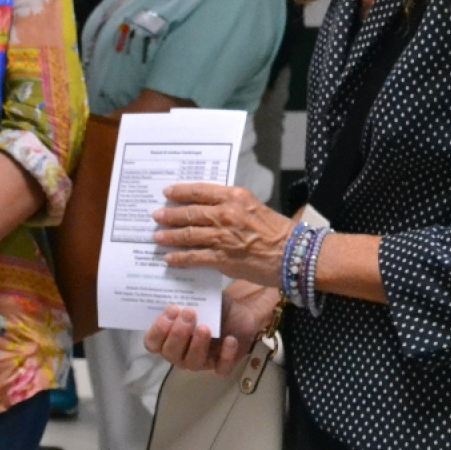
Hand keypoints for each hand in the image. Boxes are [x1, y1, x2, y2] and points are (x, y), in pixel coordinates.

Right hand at [144, 281, 280, 376]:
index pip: (152, 342)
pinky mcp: (221, 366)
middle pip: (170, 353)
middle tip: (189, 313)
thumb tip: (172, 268)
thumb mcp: (197, 295)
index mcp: (168, 337)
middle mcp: (180, 353)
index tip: (172, 309)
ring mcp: (201, 361)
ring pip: (192, 363)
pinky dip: (225, 356)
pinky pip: (220, 369)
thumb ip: (183, 292)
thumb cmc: (211, 305)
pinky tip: (229, 339)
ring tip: (205, 327)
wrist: (240, 312)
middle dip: (178, 334)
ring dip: (197, 345)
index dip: (159, 329)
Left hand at [149, 183, 293, 287]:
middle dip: (170, 214)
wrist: (294, 255)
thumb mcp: (253, 207)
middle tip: (156, 215)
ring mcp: (223, 236)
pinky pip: (194, 257)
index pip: (200, 191)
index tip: (167, 193)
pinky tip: (169, 258)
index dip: (181, 192)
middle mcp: (226, 213)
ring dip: (170, 236)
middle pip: (190, 212)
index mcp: (235, 196)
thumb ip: (231, 206)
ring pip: (189, 234)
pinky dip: (180, 258)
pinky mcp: (223, 258)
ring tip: (157, 237)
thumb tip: (208, 209)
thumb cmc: (277, 232)